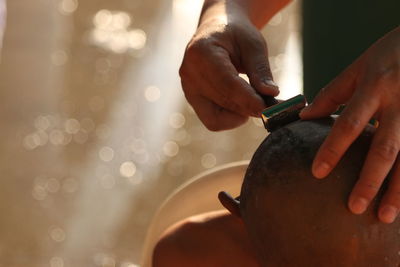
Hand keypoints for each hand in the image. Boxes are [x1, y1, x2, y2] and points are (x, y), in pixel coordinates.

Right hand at [179, 1, 278, 130]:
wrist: (216, 30)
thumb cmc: (236, 35)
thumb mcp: (253, 45)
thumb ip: (260, 70)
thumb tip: (270, 94)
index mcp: (201, 52)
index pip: (227, 84)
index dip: (248, 99)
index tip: (268, 108)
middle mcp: (189, 73)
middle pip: (223, 102)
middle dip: (248, 108)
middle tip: (270, 105)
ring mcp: (188, 89)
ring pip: (215, 118)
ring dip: (239, 115)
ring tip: (254, 100)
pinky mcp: (192, 100)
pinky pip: (212, 120)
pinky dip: (231, 117)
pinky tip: (242, 103)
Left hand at [300, 27, 399, 222]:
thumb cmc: (391, 53)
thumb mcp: (359, 66)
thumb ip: (332, 93)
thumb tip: (305, 116)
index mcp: (374, 88)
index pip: (348, 124)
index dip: (333, 150)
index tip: (317, 173)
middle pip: (384, 149)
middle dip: (369, 181)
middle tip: (353, 208)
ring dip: (399, 190)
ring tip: (385, 216)